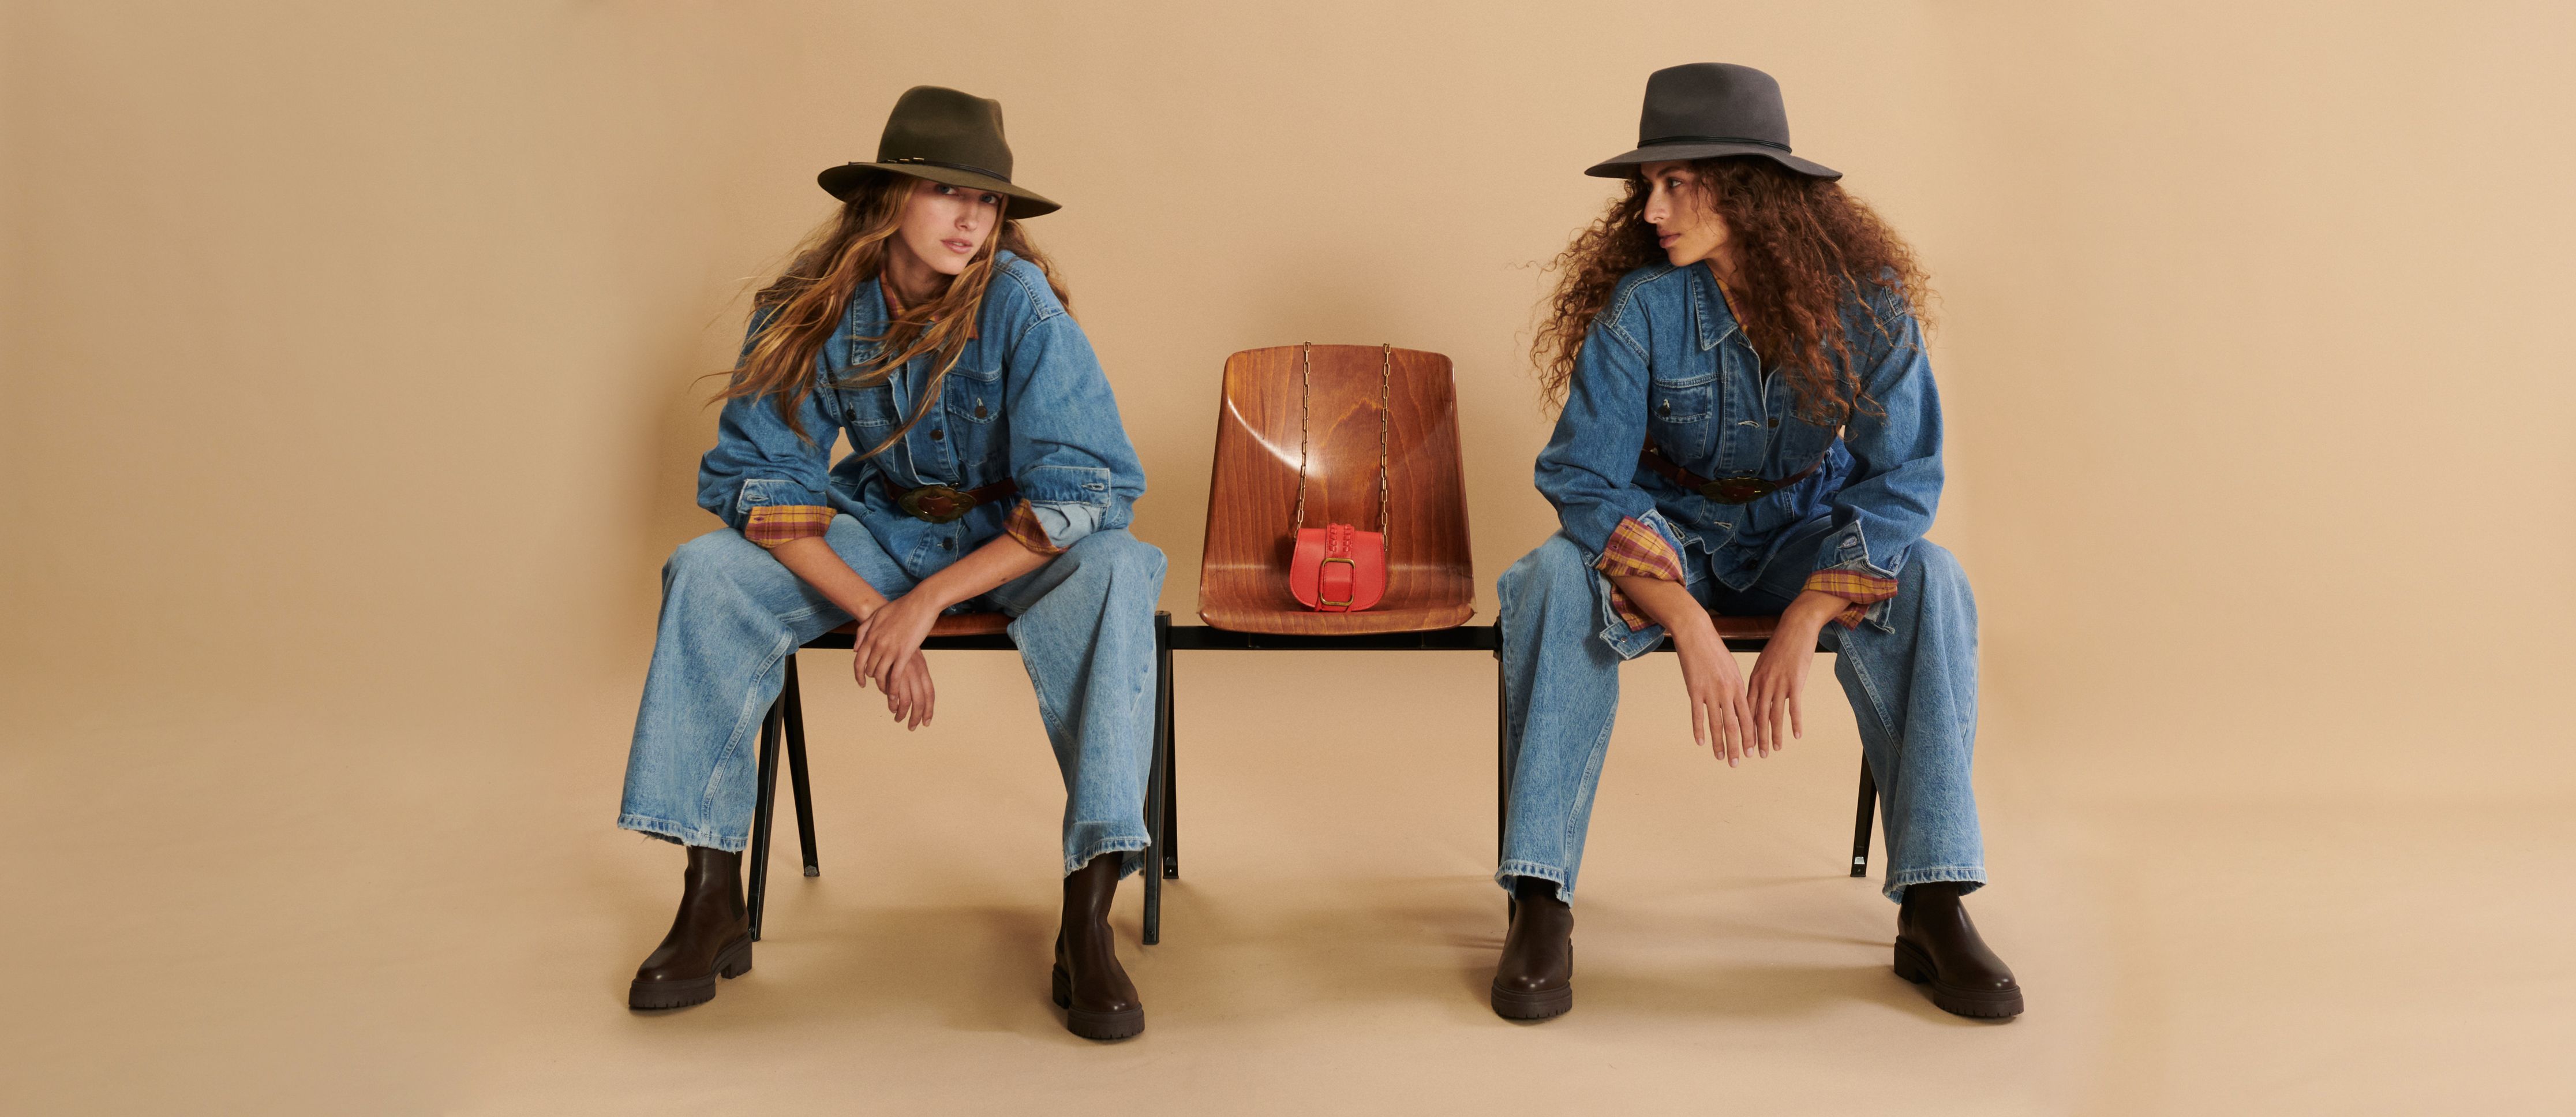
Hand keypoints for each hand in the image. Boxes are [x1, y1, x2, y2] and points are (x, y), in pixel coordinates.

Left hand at [850, 593, 936, 693]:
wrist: (921, 602)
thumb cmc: (901, 607)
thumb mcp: (877, 615)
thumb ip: (863, 631)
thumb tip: (855, 648)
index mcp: (870, 635)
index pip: (858, 661)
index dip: (858, 674)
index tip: (861, 683)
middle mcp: (878, 644)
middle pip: (870, 669)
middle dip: (874, 679)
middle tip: (880, 683)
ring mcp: (891, 649)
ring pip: (881, 674)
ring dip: (883, 685)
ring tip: (887, 691)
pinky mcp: (905, 653)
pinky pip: (895, 676)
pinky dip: (893, 687)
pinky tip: (894, 694)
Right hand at [881, 650, 935, 728]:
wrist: (889, 626)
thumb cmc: (900, 643)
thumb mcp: (912, 658)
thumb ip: (913, 676)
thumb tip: (909, 693)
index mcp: (923, 669)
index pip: (930, 694)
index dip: (929, 710)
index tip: (927, 722)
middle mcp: (916, 672)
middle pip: (920, 701)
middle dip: (916, 717)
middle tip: (912, 727)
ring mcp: (903, 672)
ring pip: (906, 700)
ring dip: (902, 713)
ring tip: (898, 719)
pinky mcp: (891, 671)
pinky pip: (892, 692)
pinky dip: (891, 702)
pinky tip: (890, 706)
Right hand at [1670, 617, 1758, 766]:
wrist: (1696, 633)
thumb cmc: (1714, 650)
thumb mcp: (1731, 668)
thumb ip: (1735, 688)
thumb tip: (1739, 705)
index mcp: (1739, 686)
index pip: (1748, 717)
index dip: (1750, 736)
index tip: (1753, 751)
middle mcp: (1727, 691)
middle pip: (1734, 725)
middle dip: (1737, 746)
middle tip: (1738, 762)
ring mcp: (1711, 691)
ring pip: (1717, 723)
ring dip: (1719, 743)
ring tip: (1720, 758)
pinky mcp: (1694, 689)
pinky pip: (1698, 714)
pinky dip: (1699, 730)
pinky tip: (1701, 742)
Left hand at [1745, 590, 1847, 755]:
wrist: (1795, 627)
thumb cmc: (1780, 645)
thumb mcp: (1763, 663)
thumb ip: (1758, 681)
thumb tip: (1753, 696)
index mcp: (1753, 680)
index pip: (1744, 709)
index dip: (1741, 728)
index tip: (1740, 743)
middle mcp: (1763, 684)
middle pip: (1756, 717)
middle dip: (1754, 738)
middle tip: (1753, 755)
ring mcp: (1778, 683)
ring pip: (1773, 715)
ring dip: (1773, 735)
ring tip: (1773, 750)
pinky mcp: (1795, 681)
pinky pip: (1794, 706)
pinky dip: (1795, 722)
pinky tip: (1797, 735)